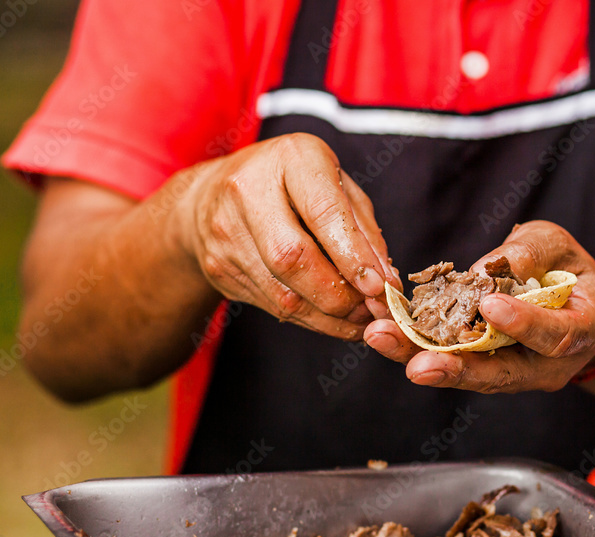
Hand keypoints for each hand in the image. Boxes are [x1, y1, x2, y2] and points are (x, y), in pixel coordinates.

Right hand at [179, 133, 398, 339]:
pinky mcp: (219, 270)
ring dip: (330, 317)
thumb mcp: (333, 183)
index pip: (323, 212)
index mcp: (290, 159)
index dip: (353, 256)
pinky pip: (273, 307)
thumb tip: (385, 278)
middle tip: (372, 309)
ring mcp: (227, 235)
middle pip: (293, 259)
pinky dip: (311, 320)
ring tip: (360, 320)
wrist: (209, 195)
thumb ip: (362, 226)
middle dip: (340, 295)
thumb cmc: (288, 184)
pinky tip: (332, 319)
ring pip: (283, 295)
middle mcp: (248, 192)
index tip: (379, 286)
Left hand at [365, 221, 594, 392]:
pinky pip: (452, 362)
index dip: (524, 324)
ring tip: (382, 339)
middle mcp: (548, 366)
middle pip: (502, 374)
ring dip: (421, 359)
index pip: (554, 336)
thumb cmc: (567, 268)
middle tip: (417, 364)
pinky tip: (385, 332)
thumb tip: (502, 264)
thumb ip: (534, 251)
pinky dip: (417, 348)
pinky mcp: (484, 367)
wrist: (571, 303)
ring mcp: (515, 373)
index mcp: (581, 331)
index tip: (491, 307)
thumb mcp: (559, 245)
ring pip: (469, 375)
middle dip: (456, 369)